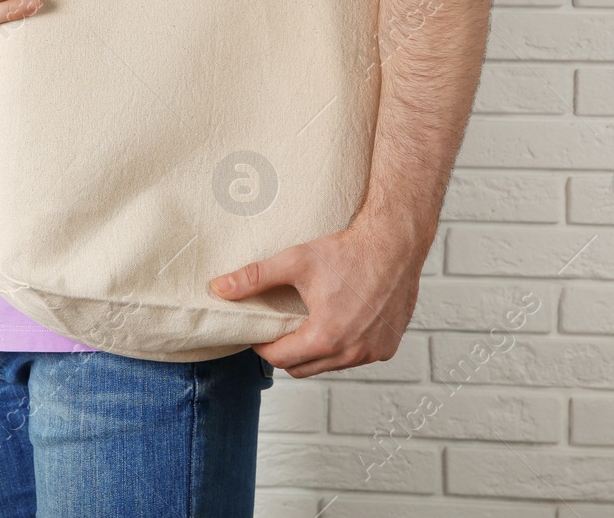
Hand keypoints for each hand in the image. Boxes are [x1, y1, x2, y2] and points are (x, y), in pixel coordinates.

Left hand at [209, 220, 427, 377]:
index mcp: (326, 338)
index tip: (259, 332)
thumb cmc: (347, 252)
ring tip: (307, 324)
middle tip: (279, 330)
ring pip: (329, 366)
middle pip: (303, 369)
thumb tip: (219, 288)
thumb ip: (253, 278)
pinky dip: (341, 348)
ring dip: (314, 352)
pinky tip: (337, 323)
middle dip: (286, 353)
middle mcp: (352, 353)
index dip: (263, 346)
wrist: (394, 243)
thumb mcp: (294, 261)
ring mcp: (373, 353)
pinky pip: (354, 358)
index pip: (280, 360)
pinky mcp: (388, 347)